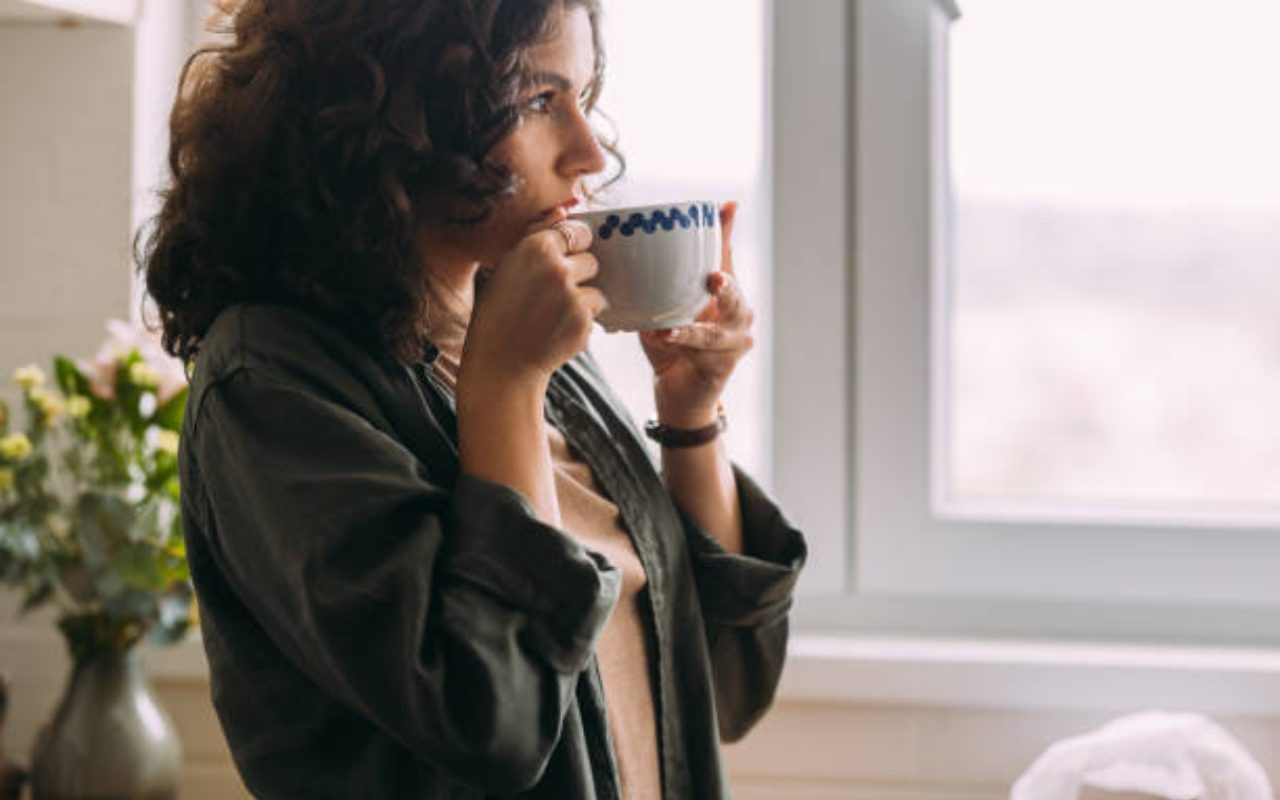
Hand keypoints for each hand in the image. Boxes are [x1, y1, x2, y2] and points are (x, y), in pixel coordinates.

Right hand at [462, 209, 606, 390]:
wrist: (501, 359)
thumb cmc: (501, 309)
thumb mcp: (508, 264)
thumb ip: (537, 233)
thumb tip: (565, 208)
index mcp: (535, 248)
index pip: (577, 232)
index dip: (574, 247)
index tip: (564, 260)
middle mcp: (556, 268)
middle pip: (592, 260)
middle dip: (580, 276)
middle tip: (554, 294)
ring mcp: (572, 296)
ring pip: (597, 289)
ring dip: (584, 300)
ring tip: (555, 314)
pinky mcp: (583, 322)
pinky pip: (595, 313)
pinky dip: (582, 322)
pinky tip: (558, 329)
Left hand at [638, 201, 753, 426]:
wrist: (679, 394)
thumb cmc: (670, 349)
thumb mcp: (659, 310)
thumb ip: (652, 288)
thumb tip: (622, 258)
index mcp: (721, 292)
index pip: (725, 255)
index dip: (727, 230)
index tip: (727, 205)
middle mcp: (738, 311)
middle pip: (735, 286)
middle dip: (726, 278)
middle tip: (713, 274)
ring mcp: (738, 337)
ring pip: (726, 318)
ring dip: (704, 314)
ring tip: (694, 304)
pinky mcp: (728, 360)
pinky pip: (706, 347)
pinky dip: (685, 340)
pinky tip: (667, 336)